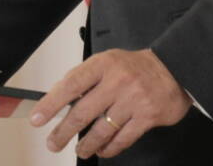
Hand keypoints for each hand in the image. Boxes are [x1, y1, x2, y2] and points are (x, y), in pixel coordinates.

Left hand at [30, 48, 189, 158]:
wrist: (174, 69)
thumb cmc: (134, 68)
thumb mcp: (108, 62)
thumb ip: (86, 79)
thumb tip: (58, 101)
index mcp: (103, 64)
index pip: (71, 84)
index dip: (51, 103)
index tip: (37, 119)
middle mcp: (117, 81)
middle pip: (83, 112)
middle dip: (64, 132)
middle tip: (53, 143)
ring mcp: (133, 100)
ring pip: (101, 130)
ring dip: (85, 145)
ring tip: (79, 151)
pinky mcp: (147, 117)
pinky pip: (122, 139)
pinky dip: (108, 149)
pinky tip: (101, 150)